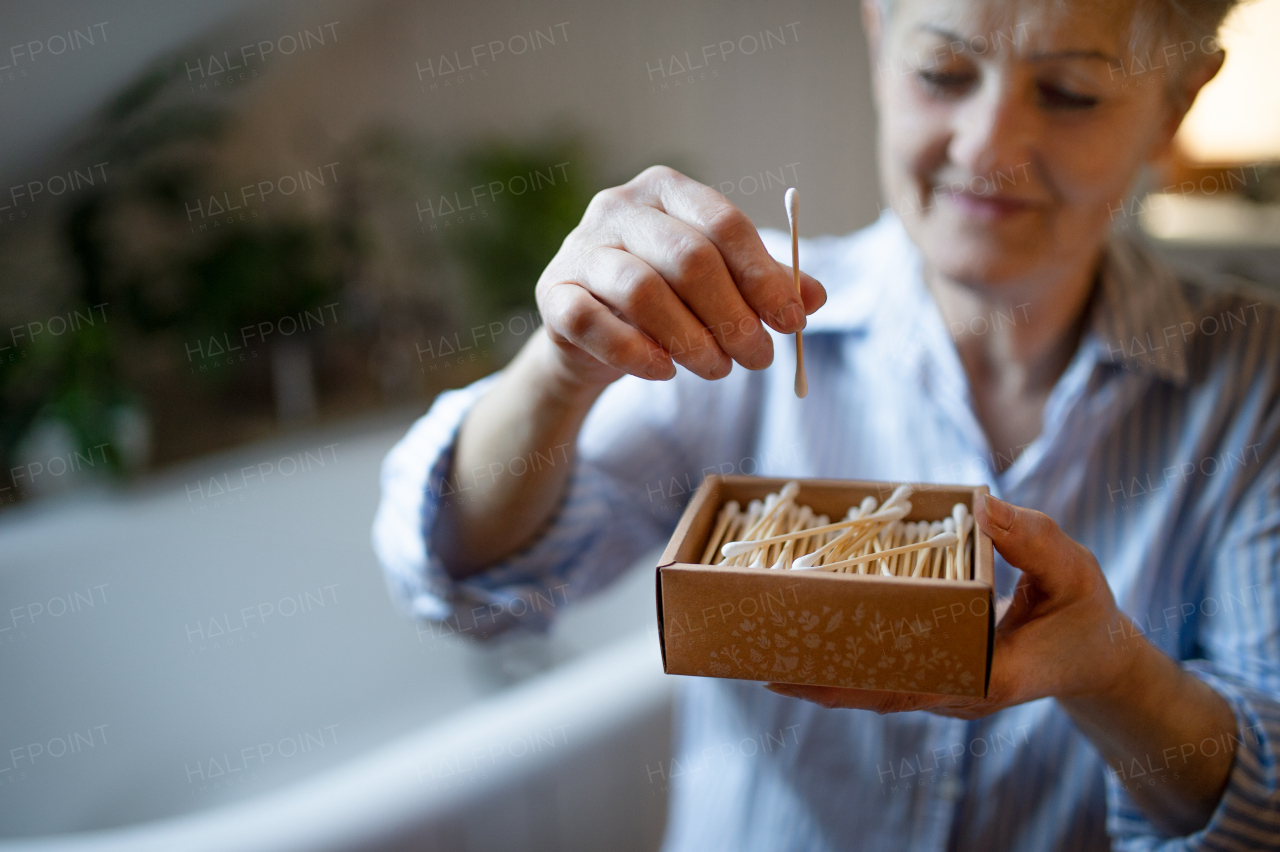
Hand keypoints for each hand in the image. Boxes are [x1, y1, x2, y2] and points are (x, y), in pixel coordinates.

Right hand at [534, 165, 825, 390]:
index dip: (763, 277)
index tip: (792, 322)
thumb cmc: (668, 298)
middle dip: (732, 315)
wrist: (593, 333)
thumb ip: (766, 285)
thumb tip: (815, 298)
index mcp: (667, 190)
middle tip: (759, 358)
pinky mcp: (553, 294)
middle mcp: (618, 207)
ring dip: (690, 339)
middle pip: (688, 257)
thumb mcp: (722, 284)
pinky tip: (664, 372)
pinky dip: (634, 352)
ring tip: (717, 370)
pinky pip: (593, 322)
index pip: (723, 224)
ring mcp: (580, 248)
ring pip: (641, 291)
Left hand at [766, 494, 1139, 717]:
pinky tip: (808, 647)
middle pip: (881, 693)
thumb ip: (1031, 540)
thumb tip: (983, 506)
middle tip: (768, 666)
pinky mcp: (937, 678)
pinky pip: (886, 675)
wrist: (1095, 656)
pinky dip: (848, 664)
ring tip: (769, 661)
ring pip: (877, 690)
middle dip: (826, 682)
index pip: (918, 683)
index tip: (815, 670)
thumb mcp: (1073, 570)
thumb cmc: (1085, 613)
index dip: (864, 678)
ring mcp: (946, 691)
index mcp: (993, 677)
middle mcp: (959, 692)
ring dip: (827, 677)